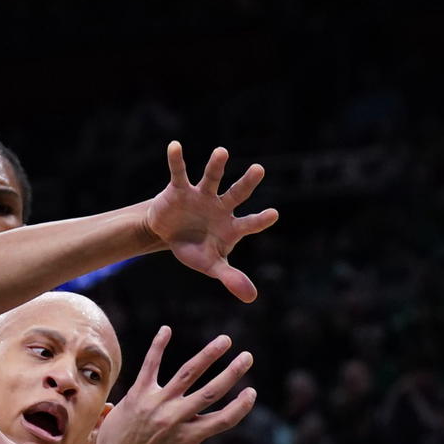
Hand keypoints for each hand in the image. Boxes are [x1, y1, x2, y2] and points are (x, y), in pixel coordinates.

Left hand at [95, 326, 255, 443]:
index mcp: (189, 436)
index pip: (223, 419)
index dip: (240, 406)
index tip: (251, 391)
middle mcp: (175, 418)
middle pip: (210, 392)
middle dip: (232, 373)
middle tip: (248, 357)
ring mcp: (156, 403)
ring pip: (187, 374)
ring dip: (208, 355)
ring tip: (225, 341)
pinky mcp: (138, 393)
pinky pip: (150, 365)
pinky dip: (158, 346)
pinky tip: (166, 329)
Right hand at [145, 142, 279, 302]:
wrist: (169, 235)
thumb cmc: (196, 249)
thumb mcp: (212, 266)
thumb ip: (232, 278)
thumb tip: (252, 298)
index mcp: (231, 226)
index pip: (250, 223)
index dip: (261, 220)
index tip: (273, 214)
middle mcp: (220, 206)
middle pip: (237, 193)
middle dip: (247, 183)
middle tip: (259, 169)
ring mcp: (201, 195)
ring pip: (212, 178)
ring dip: (216, 165)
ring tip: (222, 151)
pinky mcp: (180, 189)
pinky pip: (179, 173)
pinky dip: (176, 160)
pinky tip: (174, 146)